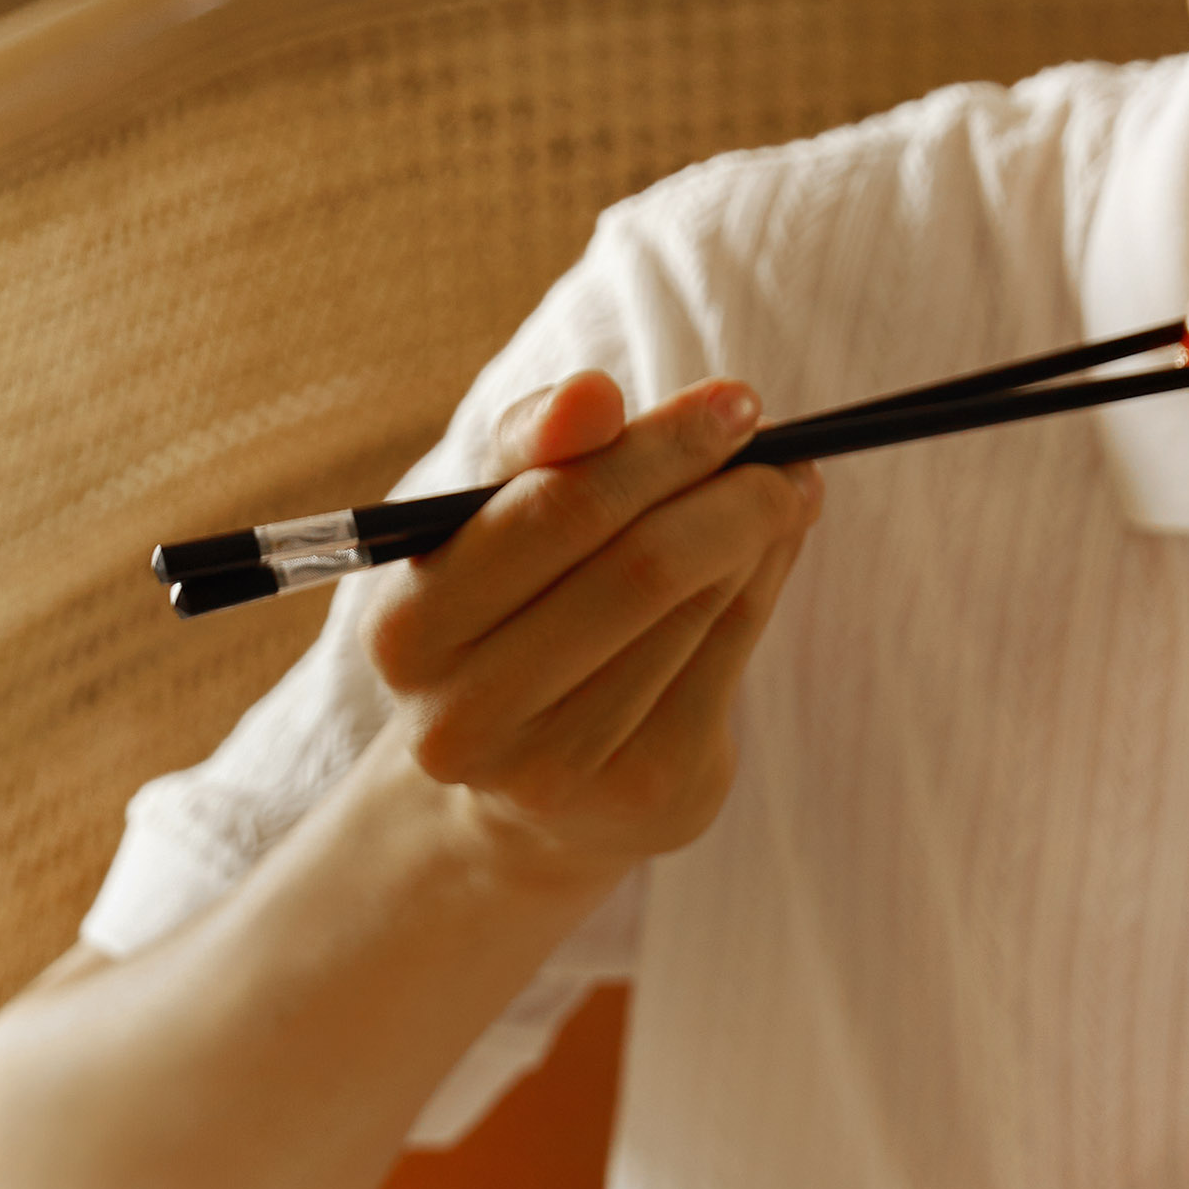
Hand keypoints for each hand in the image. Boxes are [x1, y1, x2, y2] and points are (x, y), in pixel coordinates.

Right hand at [363, 370, 820, 891]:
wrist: (529, 783)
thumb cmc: (514, 616)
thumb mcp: (494, 521)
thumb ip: (530, 447)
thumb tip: (594, 394)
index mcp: (408, 632)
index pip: (554, 511)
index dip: (658, 448)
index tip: (737, 404)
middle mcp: (465, 718)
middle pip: (638, 569)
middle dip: (728, 494)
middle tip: (781, 455)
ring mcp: (552, 771)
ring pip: (691, 613)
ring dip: (755, 539)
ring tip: (778, 498)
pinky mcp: (638, 794)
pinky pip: (724, 663)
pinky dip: (759, 594)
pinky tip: (763, 563)